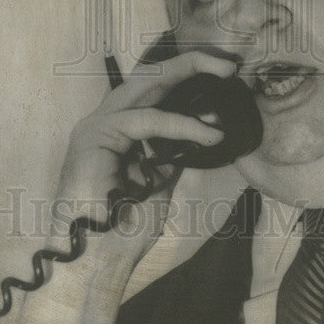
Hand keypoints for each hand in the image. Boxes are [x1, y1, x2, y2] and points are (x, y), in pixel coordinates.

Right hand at [55, 51, 234, 261]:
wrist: (96, 261)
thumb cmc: (124, 230)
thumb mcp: (160, 181)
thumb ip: (174, 152)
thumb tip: (205, 127)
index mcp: (120, 130)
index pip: (156, 91)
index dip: (189, 79)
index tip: (226, 79)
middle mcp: (107, 120)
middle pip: (150, 77)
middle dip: (190, 62)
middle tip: (228, 63)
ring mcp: (98, 124)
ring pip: (147, 84)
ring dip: (189, 72)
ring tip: (225, 75)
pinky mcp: (96, 134)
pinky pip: (147, 120)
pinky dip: (182, 125)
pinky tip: (209, 133)